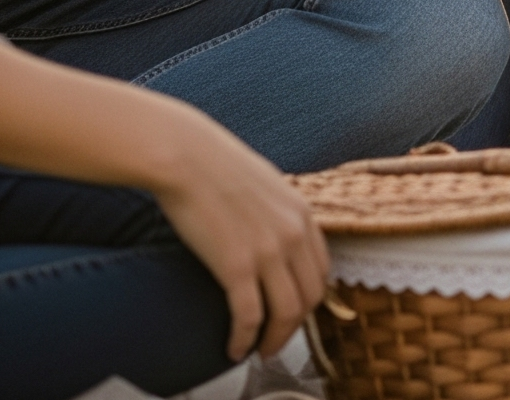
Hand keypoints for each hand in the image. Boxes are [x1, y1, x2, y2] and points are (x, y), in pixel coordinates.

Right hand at [147, 109, 328, 360]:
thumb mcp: (268, 188)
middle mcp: (294, 234)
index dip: (309, 300)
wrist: (188, 158)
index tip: (293, 314)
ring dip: (273, 341)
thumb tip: (273, 239)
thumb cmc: (218, 169)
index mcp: (303, 214)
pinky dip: (243, 340)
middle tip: (275, 342)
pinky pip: (249, 317)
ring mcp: (268, 250)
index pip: (322, 271)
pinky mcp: (237, 266)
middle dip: (294, 327)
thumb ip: (278, 215)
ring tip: (257, 351)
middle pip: (310, 297)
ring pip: (286, 313)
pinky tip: (233, 348)